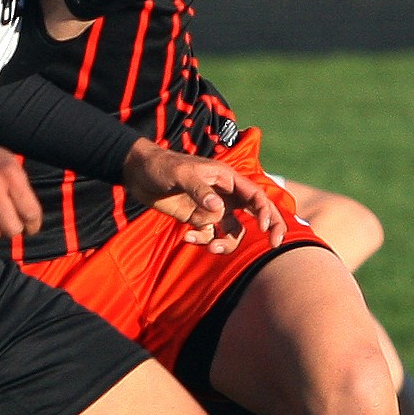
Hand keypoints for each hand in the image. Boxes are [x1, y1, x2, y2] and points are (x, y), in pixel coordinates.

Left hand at [121, 139, 286, 253]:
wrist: (138, 173)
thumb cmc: (162, 166)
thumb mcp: (181, 174)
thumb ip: (200, 190)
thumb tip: (219, 211)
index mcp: (226, 178)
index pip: (255, 195)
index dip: (266, 211)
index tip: (265, 229)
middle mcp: (224, 194)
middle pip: (256, 212)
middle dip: (270, 227)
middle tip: (275, 245)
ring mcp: (212, 208)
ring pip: (232, 231)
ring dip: (225, 244)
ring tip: (211, 248)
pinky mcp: (198, 219)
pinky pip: (209, 235)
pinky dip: (202, 240)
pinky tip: (185, 236)